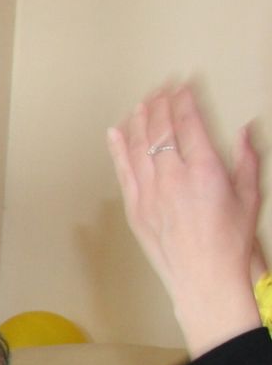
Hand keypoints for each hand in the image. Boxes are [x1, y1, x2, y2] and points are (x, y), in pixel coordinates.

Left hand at [106, 85, 266, 357]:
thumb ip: (247, 158)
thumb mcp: (250, 195)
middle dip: (160, 103)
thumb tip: (245, 129)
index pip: (189, 124)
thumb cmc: (230, 242)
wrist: (205, 278)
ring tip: (142, 102)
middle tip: (162, 87)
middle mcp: (173, 178)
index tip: (184, 86)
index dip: (184, 100)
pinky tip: (115, 132)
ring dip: (138, 119)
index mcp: (204, 171)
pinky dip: (117, 148)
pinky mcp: (135, 209)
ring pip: (137, 146)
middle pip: (160, 130)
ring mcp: (150, 194)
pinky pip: (122, 171)